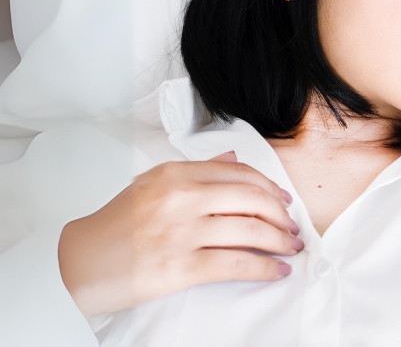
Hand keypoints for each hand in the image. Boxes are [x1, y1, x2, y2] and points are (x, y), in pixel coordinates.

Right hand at [58, 152, 302, 316]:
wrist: (79, 262)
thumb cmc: (115, 225)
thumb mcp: (150, 184)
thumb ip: (195, 171)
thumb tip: (232, 158)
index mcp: (175, 174)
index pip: (239, 173)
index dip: (269, 188)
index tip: (283, 200)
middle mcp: (181, 198)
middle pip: (252, 199)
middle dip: (281, 215)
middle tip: (292, 227)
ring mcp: (182, 232)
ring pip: (251, 230)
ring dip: (280, 241)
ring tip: (291, 247)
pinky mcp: (181, 266)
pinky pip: (236, 264)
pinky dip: (264, 268)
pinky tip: (277, 270)